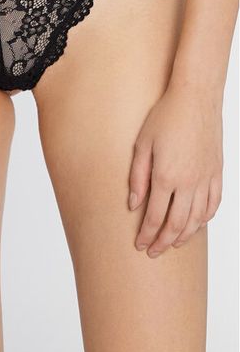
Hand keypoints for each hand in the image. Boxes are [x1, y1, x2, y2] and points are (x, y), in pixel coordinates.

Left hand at [128, 81, 222, 257]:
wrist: (195, 99)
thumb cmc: (164, 117)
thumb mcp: (142, 144)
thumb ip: (137, 177)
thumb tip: (133, 205)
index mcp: (166, 177)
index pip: (154, 216)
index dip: (147, 235)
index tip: (140, 246)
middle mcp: (188, 183)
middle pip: (176, 224)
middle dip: (163, 242)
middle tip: (153, 252)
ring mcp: (206, 179)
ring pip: (197, 219)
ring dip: (185, 235)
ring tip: (173, 243)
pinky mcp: (217, 172)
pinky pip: (214, 204)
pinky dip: (205, 219)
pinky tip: (197, 224)